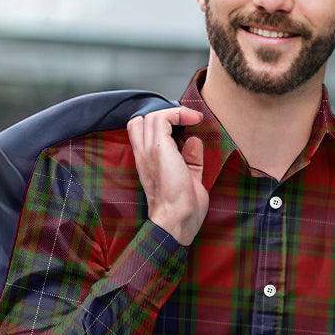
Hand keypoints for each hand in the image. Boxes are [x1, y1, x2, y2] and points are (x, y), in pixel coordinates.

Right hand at [127, 106, 206, 245]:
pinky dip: (178, 114)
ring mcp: (148, 152)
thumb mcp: (190, 180)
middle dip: (163, 116)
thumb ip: (190, 160)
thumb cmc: (183, 211)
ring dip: (174, 113)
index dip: (160, 124)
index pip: (140, 133)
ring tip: (193, 118)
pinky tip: (194, 119)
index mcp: (147, 164)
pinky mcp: (158, 149)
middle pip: (140, 121)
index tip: (184, 126)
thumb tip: (194, 141)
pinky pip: (163, 119)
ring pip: (151, 116)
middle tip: (186, 122)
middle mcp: (143, 156)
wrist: (177, 221)